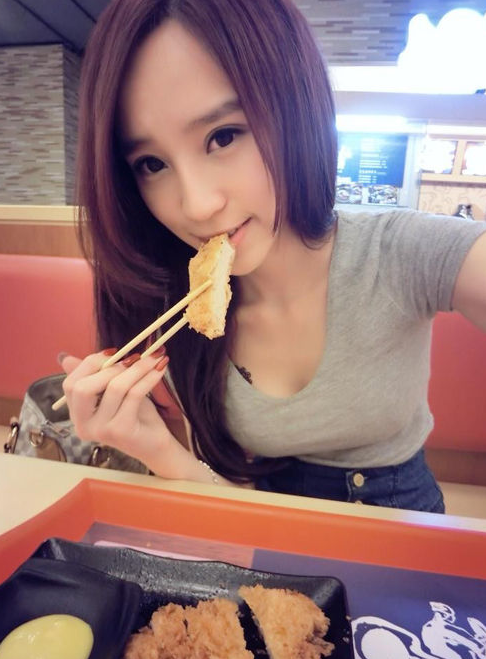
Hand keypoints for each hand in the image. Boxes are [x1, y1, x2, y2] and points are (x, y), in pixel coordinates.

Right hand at [61, 349, 177, 472]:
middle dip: (110, 367)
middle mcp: (83, 426)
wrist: (155, 444)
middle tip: (133, 358)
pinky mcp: (121, 431)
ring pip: (115, 388)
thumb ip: (93, 376)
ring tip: (154, 359)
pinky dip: (148, 378)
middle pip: (84, 388)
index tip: (114, 352)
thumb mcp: (112, 393)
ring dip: (137, 368)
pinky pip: (134, 395)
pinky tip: (159, 369)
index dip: (90, 364)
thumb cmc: (134, 415)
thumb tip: (64, 358)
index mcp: (77, 415)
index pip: (71, 384)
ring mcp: (101, 431)